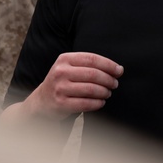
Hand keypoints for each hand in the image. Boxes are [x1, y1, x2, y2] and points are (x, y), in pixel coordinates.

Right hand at [2, 52, 122, 123]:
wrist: (42, 100)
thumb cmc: (62, 81)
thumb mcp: (70, 67)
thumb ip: (89, 65)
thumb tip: (118, 69)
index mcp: (64, 59)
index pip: (92, 59)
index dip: (109, 65)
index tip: (120, 71)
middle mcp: (60, 72)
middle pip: (93, 74)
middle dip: (108, 79)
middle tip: (115, 84)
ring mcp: (60, 88)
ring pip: (91, 89)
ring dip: (104, 92)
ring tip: (108, 93)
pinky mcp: (61, 103)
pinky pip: (85, 103)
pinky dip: (97, 103)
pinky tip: (101, 102)